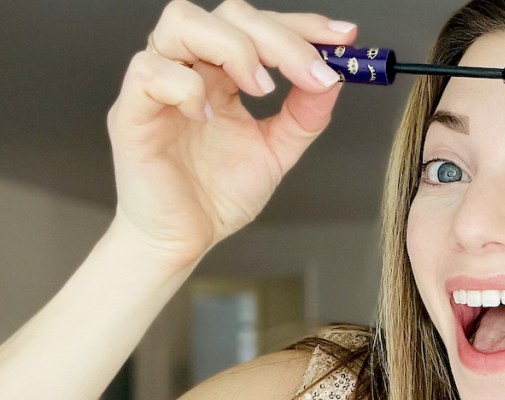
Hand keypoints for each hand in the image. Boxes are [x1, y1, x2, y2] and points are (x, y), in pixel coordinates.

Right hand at [106, 0, 356, 268]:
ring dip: (234, 48)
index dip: (302, 25)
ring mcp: (158, 85)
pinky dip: (186, 87)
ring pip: (182, 22)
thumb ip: (304, 116)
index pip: (259, 25)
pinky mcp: (131, 113)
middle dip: (279, 38)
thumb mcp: (276, 150)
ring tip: (260, 90)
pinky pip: (149, 72)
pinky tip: (207, 118)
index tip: (342, 37)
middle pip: (228, 14)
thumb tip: (334, 78)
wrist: (184, 240)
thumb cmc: (217, 194)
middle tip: (310, 74)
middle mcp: (189, 68)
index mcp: (222, 73)